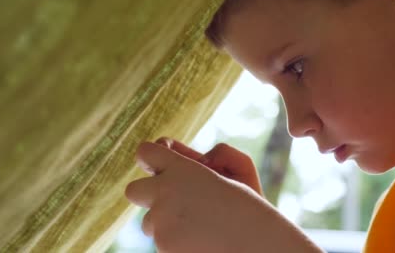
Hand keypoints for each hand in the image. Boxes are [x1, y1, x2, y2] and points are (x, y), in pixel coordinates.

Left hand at [125, 142, 322, 252]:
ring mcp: (161, 224)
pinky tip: (201, 242)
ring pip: (150, 223)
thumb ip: (214, 155)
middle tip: (170, 201)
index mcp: (182, 169)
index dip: (152, 156)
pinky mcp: (163, 248)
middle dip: (149, 195)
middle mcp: (165, 193)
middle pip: (134, 190)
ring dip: (167, 223)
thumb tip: (197, 159)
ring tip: (201, 227)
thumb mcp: (239, 171)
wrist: (259, 248)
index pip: (145, 152)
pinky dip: (177, 243)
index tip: (160, 165)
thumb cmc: (252, 209)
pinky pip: (162, 243)